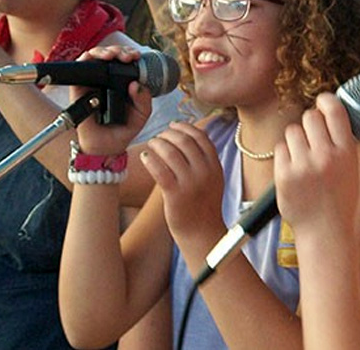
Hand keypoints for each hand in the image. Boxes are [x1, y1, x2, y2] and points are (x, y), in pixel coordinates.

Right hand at [71, 46, 153, 154]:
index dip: (131, 55)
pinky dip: (90, 57)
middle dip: (121, 51)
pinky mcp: (80, 85)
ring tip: (116, 56)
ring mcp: (93, 81)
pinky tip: (101, 59)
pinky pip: (82, 65)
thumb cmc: (122, 129)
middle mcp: (108, 79)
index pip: (126, 61)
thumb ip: (144, 101)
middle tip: (129, 57)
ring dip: (107, 51)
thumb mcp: (141, 115)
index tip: (137, 57)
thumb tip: (137, 84)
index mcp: (124, 83)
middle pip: (113, 55)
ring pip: (98, 56)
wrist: (105, 145)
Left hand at [139, 121, 224, 239]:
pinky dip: (150, 160)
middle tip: (159, 136)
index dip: (185, 127)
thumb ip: (203, 160)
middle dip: (169, 134)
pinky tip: (145, 158)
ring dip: (158, 144)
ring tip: (151, 144)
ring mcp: (191, 184)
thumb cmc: (202, 206)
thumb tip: (185, 137)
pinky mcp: (175, 195)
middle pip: (184, 141)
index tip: (173, 125)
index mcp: (215, 166)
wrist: (202, 234)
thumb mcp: (212, 180)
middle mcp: (205, 172)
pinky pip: (159, 170)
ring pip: (171, 152)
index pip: (201, 137)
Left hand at [274, 93, 359, 237]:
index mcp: (346, 152)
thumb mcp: (351, 168)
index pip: (335, 110)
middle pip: (310, 117)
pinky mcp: (284, 175)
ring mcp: (303, 166)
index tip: (322, 102)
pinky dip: (285, 155)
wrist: (325, 232)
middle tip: (312, 136)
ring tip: (303, 157)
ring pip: (292, 131)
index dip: (326, 100)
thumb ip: (341, 141)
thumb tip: (329, 110)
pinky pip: (280, 148)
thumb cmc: (339, 199)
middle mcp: (326, 156)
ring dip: (296, 139)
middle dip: (310, 122)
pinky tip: (294, 169)